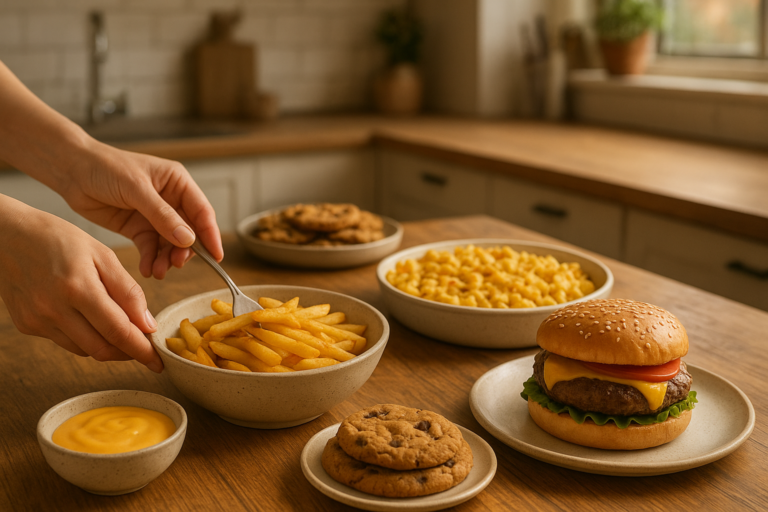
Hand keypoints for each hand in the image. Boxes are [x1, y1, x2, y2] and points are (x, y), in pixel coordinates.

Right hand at [0, 198, 162, 371]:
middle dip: (128, 353)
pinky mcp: (27, 325)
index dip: (142, 350)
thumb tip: (147, 325)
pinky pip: (65, 342)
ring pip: (84, 350)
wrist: (6, 234)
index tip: (158, 362)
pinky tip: (91, 321)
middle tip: (145, 349)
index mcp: (78, 287)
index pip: (118, 331)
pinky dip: (85, 338)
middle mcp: (54, 309)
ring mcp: (37, 320)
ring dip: (108, 347)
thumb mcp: (102, 254)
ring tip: (122, 332)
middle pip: (102, 348)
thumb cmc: (57, 238)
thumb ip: (127, 291)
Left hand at [55, 138, 223, 278]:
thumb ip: (162, 215)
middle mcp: (170, 200)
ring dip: (166, 259)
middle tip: (176, 265)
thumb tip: (188, 239)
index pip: (202, 211)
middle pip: (188, 232)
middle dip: (184, 251)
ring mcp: (154, 216)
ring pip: (170, 244)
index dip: (210, 234)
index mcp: (177, 182)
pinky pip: (150, 248)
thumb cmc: (105, 167)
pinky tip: (146, 268)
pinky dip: (150, 259)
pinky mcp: (138, 228)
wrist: (71, 170)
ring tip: (157, 270)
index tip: (216, 256)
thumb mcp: (136, 189)